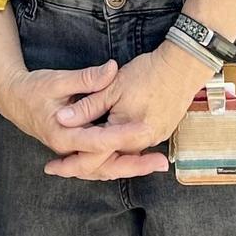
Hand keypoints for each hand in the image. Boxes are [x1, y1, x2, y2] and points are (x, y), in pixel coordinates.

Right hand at [0, 60, 168, 179]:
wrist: (13, 99)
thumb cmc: (35, 88)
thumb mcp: (58, 79)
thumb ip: (86, 78)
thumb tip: (112, 69)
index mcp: (64, 134)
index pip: (100, 140)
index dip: (124, 135)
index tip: (146, 129)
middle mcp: (68, 149)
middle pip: (106, 164)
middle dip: (135, 164)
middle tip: (161, 162)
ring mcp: (71, 152)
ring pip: (103, 168)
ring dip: (129, 167)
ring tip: (155, 163)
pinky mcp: (75, 150)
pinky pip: (98, 163)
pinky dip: (117, 163)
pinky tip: (136, 161)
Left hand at [43, 42, 213, 179]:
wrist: (184, 65)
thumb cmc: (149, 72)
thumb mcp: (113, 87)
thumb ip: (88, 106)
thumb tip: (62, 118)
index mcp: (129, 133)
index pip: (95, 156)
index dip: (71, 162)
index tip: (51, 167)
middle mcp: (143, 142)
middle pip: (107, 164)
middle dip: (81, 168)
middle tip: (57, 170)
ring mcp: (154, 138)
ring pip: (120, 159)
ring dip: (98, 162)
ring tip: (74, 163)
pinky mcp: (160, 131)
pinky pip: (132, 150)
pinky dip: (114, 153)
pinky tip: (104, 150)